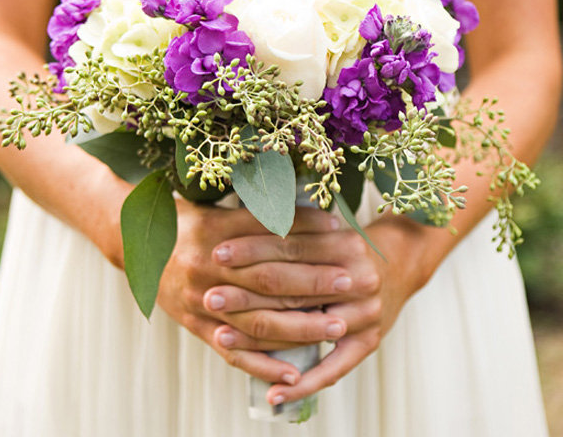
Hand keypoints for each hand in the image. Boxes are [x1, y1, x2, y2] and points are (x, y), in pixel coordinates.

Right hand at [155, 199, 347, 385]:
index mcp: (213, 231)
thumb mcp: (217, 207)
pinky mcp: (195, 326)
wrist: (138, 245)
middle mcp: (206, 267)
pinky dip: (264, 364)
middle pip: (269, 278)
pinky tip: (295, 372)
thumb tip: (308, 210)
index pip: (269, 232)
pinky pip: (232, 351)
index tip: (340, 232)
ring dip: (301, 326)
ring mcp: (199, 301)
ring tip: (338, 325)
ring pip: (257, 320)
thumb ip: (258, 211)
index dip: (307, 232)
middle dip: (314, 281)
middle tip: (350, 281)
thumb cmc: (187, 223)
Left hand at [204, 213, 432, 404]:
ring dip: (259, 339)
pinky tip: (273, 395)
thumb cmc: (349, 246)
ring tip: (221, 339)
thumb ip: (293, 225)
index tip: (217, 253)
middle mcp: (359, 278)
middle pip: (291, 288)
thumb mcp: (328, 227)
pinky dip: (302, 385)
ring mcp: (366, 314)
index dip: (251, 249)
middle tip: (209, 296)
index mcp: (345, 243)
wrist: (400, 265)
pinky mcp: (369, 342)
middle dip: (245, 292)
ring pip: (303, 330)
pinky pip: (332, 370)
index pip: (289, 247)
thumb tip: (241, 213)